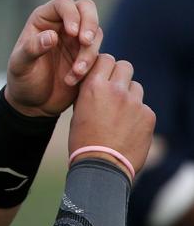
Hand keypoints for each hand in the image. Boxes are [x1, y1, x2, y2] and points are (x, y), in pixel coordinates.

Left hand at [5, 0, 101, 116]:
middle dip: (90, 24)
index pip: (63, 4)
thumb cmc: (22, 81)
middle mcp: (62, 25)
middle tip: (86, 42)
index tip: (73, 33)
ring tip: (75, 72)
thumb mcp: (20, 66)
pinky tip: (74, 79)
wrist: (33, 104)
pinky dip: (91, 65)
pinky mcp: (87, 56)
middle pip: (87, 9)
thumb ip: (32, 49)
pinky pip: (99, 54)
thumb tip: (51, 36)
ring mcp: (77, 40)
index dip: (71, 14)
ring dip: (89, 52)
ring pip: (95, 33)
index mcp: (43, 20)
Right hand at [68, 54, 155, 177]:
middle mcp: (116, 90)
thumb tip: (98, 83)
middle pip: (125, 66)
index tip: (101, 74)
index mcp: (94, 87)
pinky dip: (136, 115)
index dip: (103, 65)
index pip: (105, 58)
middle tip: (113, 89)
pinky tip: (127, 129)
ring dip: (128, 95)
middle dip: (119, 75)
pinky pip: (143, 107)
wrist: (101, 167)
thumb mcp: (78, 112)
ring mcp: (135, 102)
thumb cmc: (83, 141)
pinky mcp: (148, 115)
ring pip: (136, 87)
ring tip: (119, 114)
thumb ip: (90, 93)